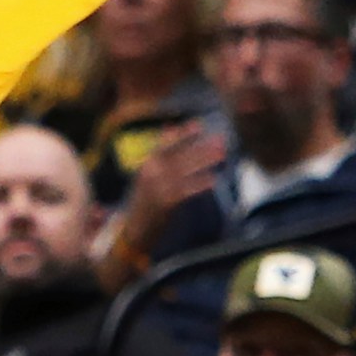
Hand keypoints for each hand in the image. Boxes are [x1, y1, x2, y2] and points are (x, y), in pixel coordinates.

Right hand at [113, 123, 224, 258]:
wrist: (133, 231)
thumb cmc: (143, 202)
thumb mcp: (147, 175)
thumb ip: (160, 154)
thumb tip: (170, 128)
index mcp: (147, 165)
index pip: (167, 144)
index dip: (183, 134)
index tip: (199, 124)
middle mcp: (151, 173)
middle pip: (181, 156)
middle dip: (202, 147)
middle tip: (221, 140)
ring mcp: (158, 187)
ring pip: (186, 170)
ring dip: (205, 161)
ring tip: (222, 155)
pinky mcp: (166, 202)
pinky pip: (187, 190)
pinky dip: (200, 184)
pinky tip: (214, 180)